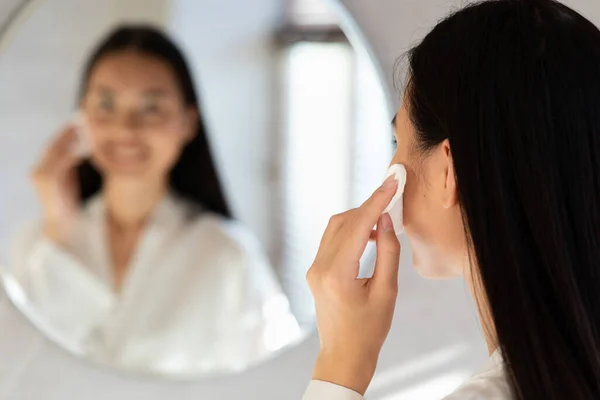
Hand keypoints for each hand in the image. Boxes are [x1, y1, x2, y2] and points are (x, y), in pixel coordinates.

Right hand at [31, 126, 82, 245]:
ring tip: (82, 129)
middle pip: (53, 144)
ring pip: (54, 151)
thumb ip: (70, 162)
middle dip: (67, 132)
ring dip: (68, 139)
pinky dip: (68, 154)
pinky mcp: (45, 182)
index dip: (66, 132)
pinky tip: (79, 148)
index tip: (79, 121)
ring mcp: (39, 175)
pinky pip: (58, 165)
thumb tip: (81, 146)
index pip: (54, 144)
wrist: (63, 223)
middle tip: (82, 120)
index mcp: (44, 166)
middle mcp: (38, 168)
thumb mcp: (69, 177)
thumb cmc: (67, 200)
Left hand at [306, 176, 400, 394]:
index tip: (391, 183)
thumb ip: (387, 252)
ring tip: (384, 218)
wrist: (344, 354)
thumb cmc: (368, 330)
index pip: (357, 226)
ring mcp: (313, 268)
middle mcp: (319, 267)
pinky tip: (369, 234)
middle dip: (368, 207)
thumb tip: (386, 220)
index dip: (376, 202)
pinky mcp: (315, 271)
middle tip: (391, 196)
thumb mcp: (387, 292)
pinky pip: (332, 240)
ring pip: (335, 228)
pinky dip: (350, 231)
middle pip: (343, 222)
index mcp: (336, 274)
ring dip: (359, 218)